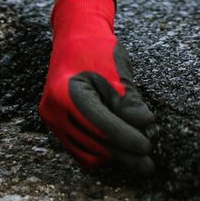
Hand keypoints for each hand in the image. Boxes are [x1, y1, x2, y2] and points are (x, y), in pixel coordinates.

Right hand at [38, 0, 154, 177]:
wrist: (75, 36)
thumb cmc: (97, 48)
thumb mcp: (117, 70)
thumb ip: (129, 100)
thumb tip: (145, 126)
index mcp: (66, 93)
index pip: (100, 124)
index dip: (125, 138)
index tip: (147, 147)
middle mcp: (53, 110)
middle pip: (93, 142)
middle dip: (123, 153)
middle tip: (147, 164)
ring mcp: (52, 120)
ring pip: (86, 151)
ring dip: (112, 156)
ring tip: (137, 159)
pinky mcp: (56, 125)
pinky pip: (78, 149)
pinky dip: (98, 153)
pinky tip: (118, 152)